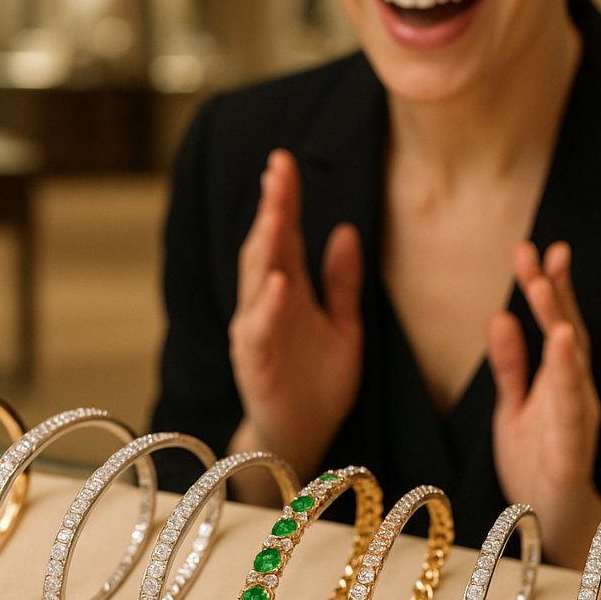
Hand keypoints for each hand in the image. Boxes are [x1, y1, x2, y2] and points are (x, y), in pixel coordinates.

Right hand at [227, 149, 362, 489]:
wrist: (303, 439)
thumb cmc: (319, 383)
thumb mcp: (344, 327)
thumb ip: (342, 284)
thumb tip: (345, 230)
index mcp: (289, 292)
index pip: (283, 236)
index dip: (284, 199)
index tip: (284, 161)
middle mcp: (267, 305)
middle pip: (266, 247)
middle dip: (271, 208)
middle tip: (277, 168)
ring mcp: (257, 333)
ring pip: (256, 282)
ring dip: (264, 246)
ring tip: (274, 212)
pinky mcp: (255, 364)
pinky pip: (259, 332)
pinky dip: (267, 307)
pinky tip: (280, 282)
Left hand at [489, 241, 600, 566]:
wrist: (554, 521)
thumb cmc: (537, 458)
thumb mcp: (515, 403)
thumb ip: (510, 363)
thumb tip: (500, 316)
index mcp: (559, 378)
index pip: (556, 323)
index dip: (550, 286)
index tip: (537, 249)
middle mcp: (575, 392)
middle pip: (565, 334)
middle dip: (553, 294)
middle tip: (539, 255)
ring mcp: (577, 420)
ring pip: (572, 369)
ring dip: (561, 327)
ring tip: (548, 292)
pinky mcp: (571, 452)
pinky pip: (571, 413)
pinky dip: (568, 381)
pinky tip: (563, 349)